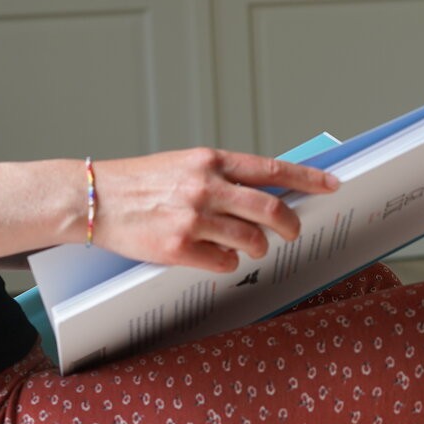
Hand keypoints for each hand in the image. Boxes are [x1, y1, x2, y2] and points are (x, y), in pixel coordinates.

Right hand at [88, 149, 338, 273]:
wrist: (92, 198)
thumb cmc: (140, 182)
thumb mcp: (185, 164)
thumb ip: (223, 176)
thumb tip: (265, 192)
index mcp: (212, 160)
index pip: (272, 168)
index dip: (308, 179)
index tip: (332, 185)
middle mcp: (206, 186)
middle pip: (271, 208)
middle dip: (290, 224)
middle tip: (292, 232)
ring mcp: (192, 217)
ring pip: (251, 240)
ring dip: (258, 248)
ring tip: (251, 248)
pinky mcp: (177, 247)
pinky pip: (223, 263)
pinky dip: (228, 263)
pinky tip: (217, 258)